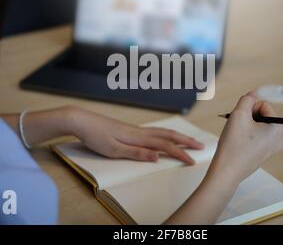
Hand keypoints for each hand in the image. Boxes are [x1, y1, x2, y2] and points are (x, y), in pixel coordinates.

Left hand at [67, 107, 203, 163]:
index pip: (165, 146)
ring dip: (178, 136)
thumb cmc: (96, 136)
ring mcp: (135, 129)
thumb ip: (137, 153)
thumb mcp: (114, 150)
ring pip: (162, 132)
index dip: (180, 154)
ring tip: (188, 140)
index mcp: (138, 138)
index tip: (193, 161)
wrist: (82, 120)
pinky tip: (165, 137)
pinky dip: (166, 134)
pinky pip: (154, 131)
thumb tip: (158, 156)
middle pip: (168, 135)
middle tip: (201, 145)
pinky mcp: (130, 129)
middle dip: (186, 141)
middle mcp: (140, 131)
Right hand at [164, 92, 282, 223]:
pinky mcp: (264, 153)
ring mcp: (272, 147)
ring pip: (258, 125)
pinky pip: (256, 137)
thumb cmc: (233, 145)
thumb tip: (253, 94)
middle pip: (262, 115)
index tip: (241, 120)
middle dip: (248, 117)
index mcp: (277, 127)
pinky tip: (239, 144)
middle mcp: (279, 138)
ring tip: (237, 136)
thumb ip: (246, 100)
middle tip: (238, 129)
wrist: (227, 171)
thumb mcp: (238, 114)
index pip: (264, 105)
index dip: (249, 109)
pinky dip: (246, 136)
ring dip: (246, 126)